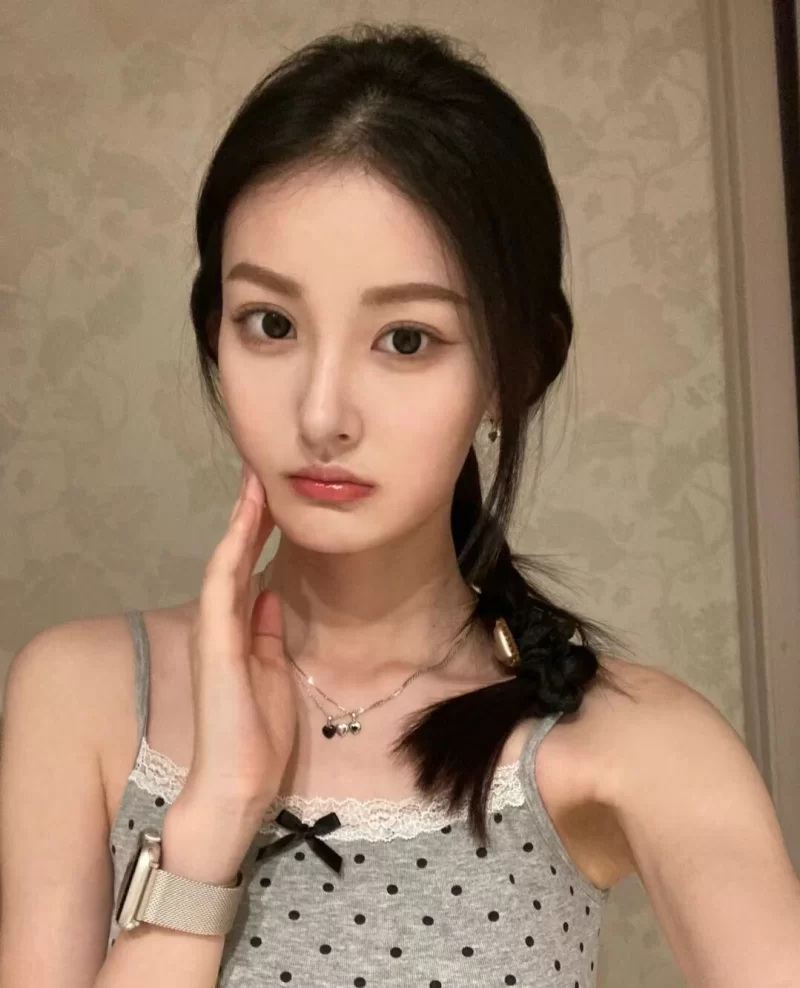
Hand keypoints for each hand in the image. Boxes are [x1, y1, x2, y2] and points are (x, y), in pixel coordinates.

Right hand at [181, 461, 297, 819]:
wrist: (237, 782)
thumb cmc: (256, 734)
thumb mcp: (273, 672)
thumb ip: (267, 634)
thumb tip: (269, 595)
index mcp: (238, 632)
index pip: (246, 571)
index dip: (257, 532)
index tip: (273, 497)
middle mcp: (221, 625)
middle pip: (232, 558)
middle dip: (247, 515)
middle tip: (261, 473)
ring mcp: (214, 632)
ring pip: (223, 563)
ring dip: (239, 522)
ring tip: (255, 482)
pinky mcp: (215, 643)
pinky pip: (221, 587)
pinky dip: (232, 551)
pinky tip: (245, 521)